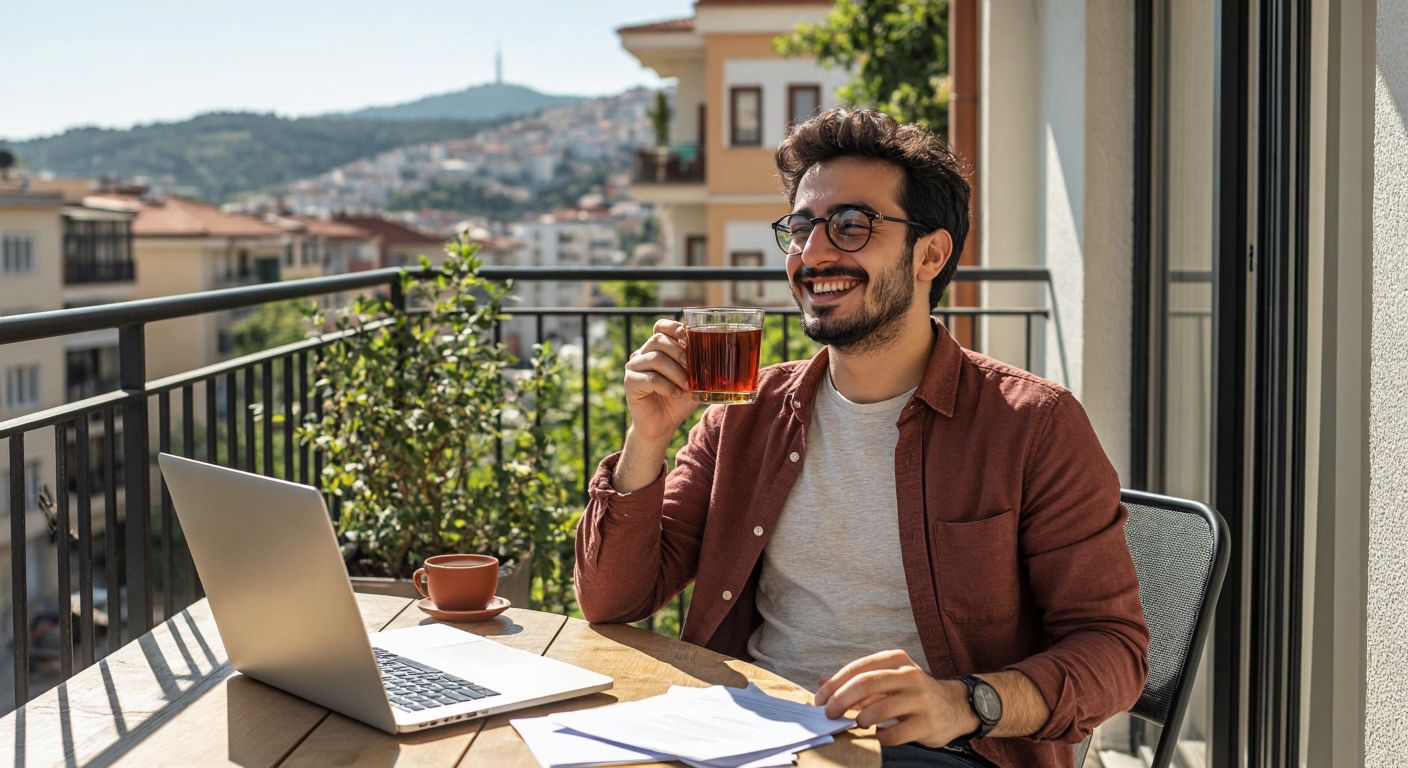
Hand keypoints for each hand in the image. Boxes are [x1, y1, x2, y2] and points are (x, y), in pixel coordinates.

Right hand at [623, 319, 697, 441]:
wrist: (662, 425)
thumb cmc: (678, 401)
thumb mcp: (693, 381)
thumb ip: (699, 366)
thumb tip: (715, 354)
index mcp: (657, 349)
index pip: (660, 326)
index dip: (673, 327)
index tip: (687, 337)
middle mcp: (642, 354)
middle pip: (658, 339)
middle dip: (679, 353)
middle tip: (692, 370)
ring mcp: (634, 368)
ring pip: (655, 358)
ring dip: (676, 373)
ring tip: (686, 387)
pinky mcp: (630, 383)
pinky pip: (650, 378)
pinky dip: (667, 386)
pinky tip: (675, 394)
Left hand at [813, 650, 978, 747]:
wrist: (954, 707)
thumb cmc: (911, 693)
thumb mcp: (887, 679)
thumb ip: (856, 680)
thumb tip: (821, 683)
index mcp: (896, 659)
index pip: (858, 669)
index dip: (834, 685)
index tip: (819, 700)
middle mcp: (909, 675)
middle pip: (865, 685)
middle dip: (840, 701)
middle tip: (829, 714)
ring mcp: (920, 699)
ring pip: (879, 710)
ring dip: (860, 720)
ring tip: (856, 724)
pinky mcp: (927, 723)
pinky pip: (894, 733)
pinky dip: (878, 736)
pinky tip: (876, 735)